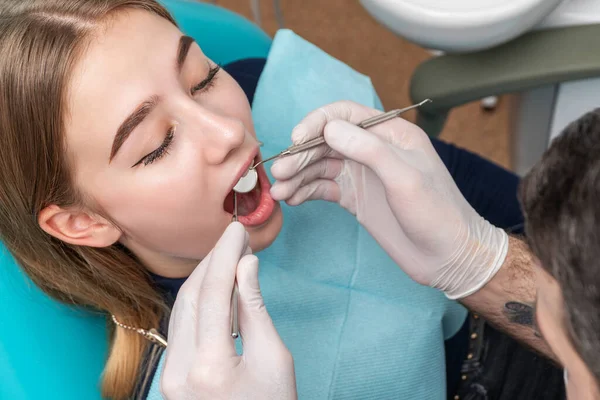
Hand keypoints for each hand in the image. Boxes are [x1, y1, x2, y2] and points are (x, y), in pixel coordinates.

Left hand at [161, 222, 296, 398]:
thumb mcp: (275, 359)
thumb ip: (255, 310)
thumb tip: (246, 266)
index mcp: (209, 367)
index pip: (214, 293)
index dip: (226, 255)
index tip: (238, 230)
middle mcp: (178, 370)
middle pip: (191, 296)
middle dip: (212, 261)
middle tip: (235, 237)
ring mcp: (169, 376)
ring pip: (182, 309)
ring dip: (204, 278)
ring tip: (228, 255)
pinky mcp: (170, 377)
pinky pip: (181, 327)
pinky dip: (198, 301)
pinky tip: (215, 286)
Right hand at [270, 101, 507, 298]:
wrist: (447, 257)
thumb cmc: (437, 213)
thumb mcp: (406, 178)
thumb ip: (369, 149)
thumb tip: (330, 129)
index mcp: (390, 134)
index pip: (345, 114)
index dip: (317, 122)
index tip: (296, 139)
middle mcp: (373, 149)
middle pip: (326, 141)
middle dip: (301, 154)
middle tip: (280, 173)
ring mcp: (362, 174)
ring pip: (321, 166)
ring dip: (298, 175)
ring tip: (279, 191)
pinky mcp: (355, 198)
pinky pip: (323, 187)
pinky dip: (306, 191)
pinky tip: (292, 200)